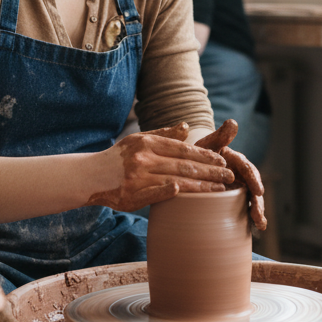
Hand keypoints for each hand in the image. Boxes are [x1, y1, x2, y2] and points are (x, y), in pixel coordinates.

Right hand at [87, 122, 234, 212]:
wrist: (91, 176)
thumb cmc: (118, 158)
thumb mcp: (138, 140)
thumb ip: (163, 134)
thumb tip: (187, 126)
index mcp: (147, 144)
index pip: (183, 150)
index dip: (205, 156)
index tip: (222, 161)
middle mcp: (143, 159)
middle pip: (184, 165)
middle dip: (211, 171)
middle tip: (230, 176)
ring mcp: (137, 177)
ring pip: (176, 180)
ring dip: (201, 185)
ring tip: (220, 189)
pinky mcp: (132, 196)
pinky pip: (156, 194)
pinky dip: (171, 191)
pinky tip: (188, 192)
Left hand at [196, 120, 266, 230]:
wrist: (187, 168)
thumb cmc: (196, 154)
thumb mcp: (206, 145)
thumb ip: (219, 136)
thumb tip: (232, 122)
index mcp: (235, 160)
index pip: (247, 168)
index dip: (253, 180)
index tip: (258, 190)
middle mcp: (240, 174)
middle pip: (253, 187)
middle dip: (258, 201)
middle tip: (258, 214)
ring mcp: (237, 187)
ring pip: (251, 199)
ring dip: (257, 211)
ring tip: (260, 224)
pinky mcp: (233, 199)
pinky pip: (243, 208)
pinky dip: (250, 218)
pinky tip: (256, 230)